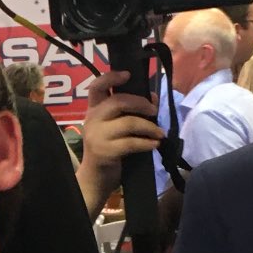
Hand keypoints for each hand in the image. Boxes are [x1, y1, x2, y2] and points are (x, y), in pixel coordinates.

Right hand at [76, 69, 161, 219]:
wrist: (95, 178)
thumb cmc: (108, 148)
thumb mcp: (113, 127)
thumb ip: (128, 112)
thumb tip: (153, 98)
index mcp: (93, 109)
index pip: (96, 87)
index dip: (111, 77)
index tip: (127, 75)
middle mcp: (92, 119)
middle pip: (118, 102)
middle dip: (141, 104)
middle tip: (154, 111)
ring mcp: (97, 136)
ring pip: (128, 123)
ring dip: (149, 127)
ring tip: (160, 133)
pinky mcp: (106, 152)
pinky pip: (131, 143)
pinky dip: (147, 143)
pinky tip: (155, 144)